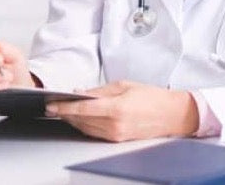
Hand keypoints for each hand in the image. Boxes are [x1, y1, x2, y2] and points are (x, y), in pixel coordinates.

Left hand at [45, 80, 198, 141]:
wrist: (173, 115)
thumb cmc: (152, 97)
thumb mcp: (123, 85)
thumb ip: (99, 90)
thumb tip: (79, 92)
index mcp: (116, 108)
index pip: (82, 109)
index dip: (63, 107)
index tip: (51, 104)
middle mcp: (114, 125)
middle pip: (81, 120)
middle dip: (64, 113)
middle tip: (52, 106)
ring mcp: (116, 135)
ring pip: (85, 128)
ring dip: (72, 120)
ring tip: (62, 111)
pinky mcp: (118, 139)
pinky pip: (94, 133)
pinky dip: (84, 125)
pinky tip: (78, 118)